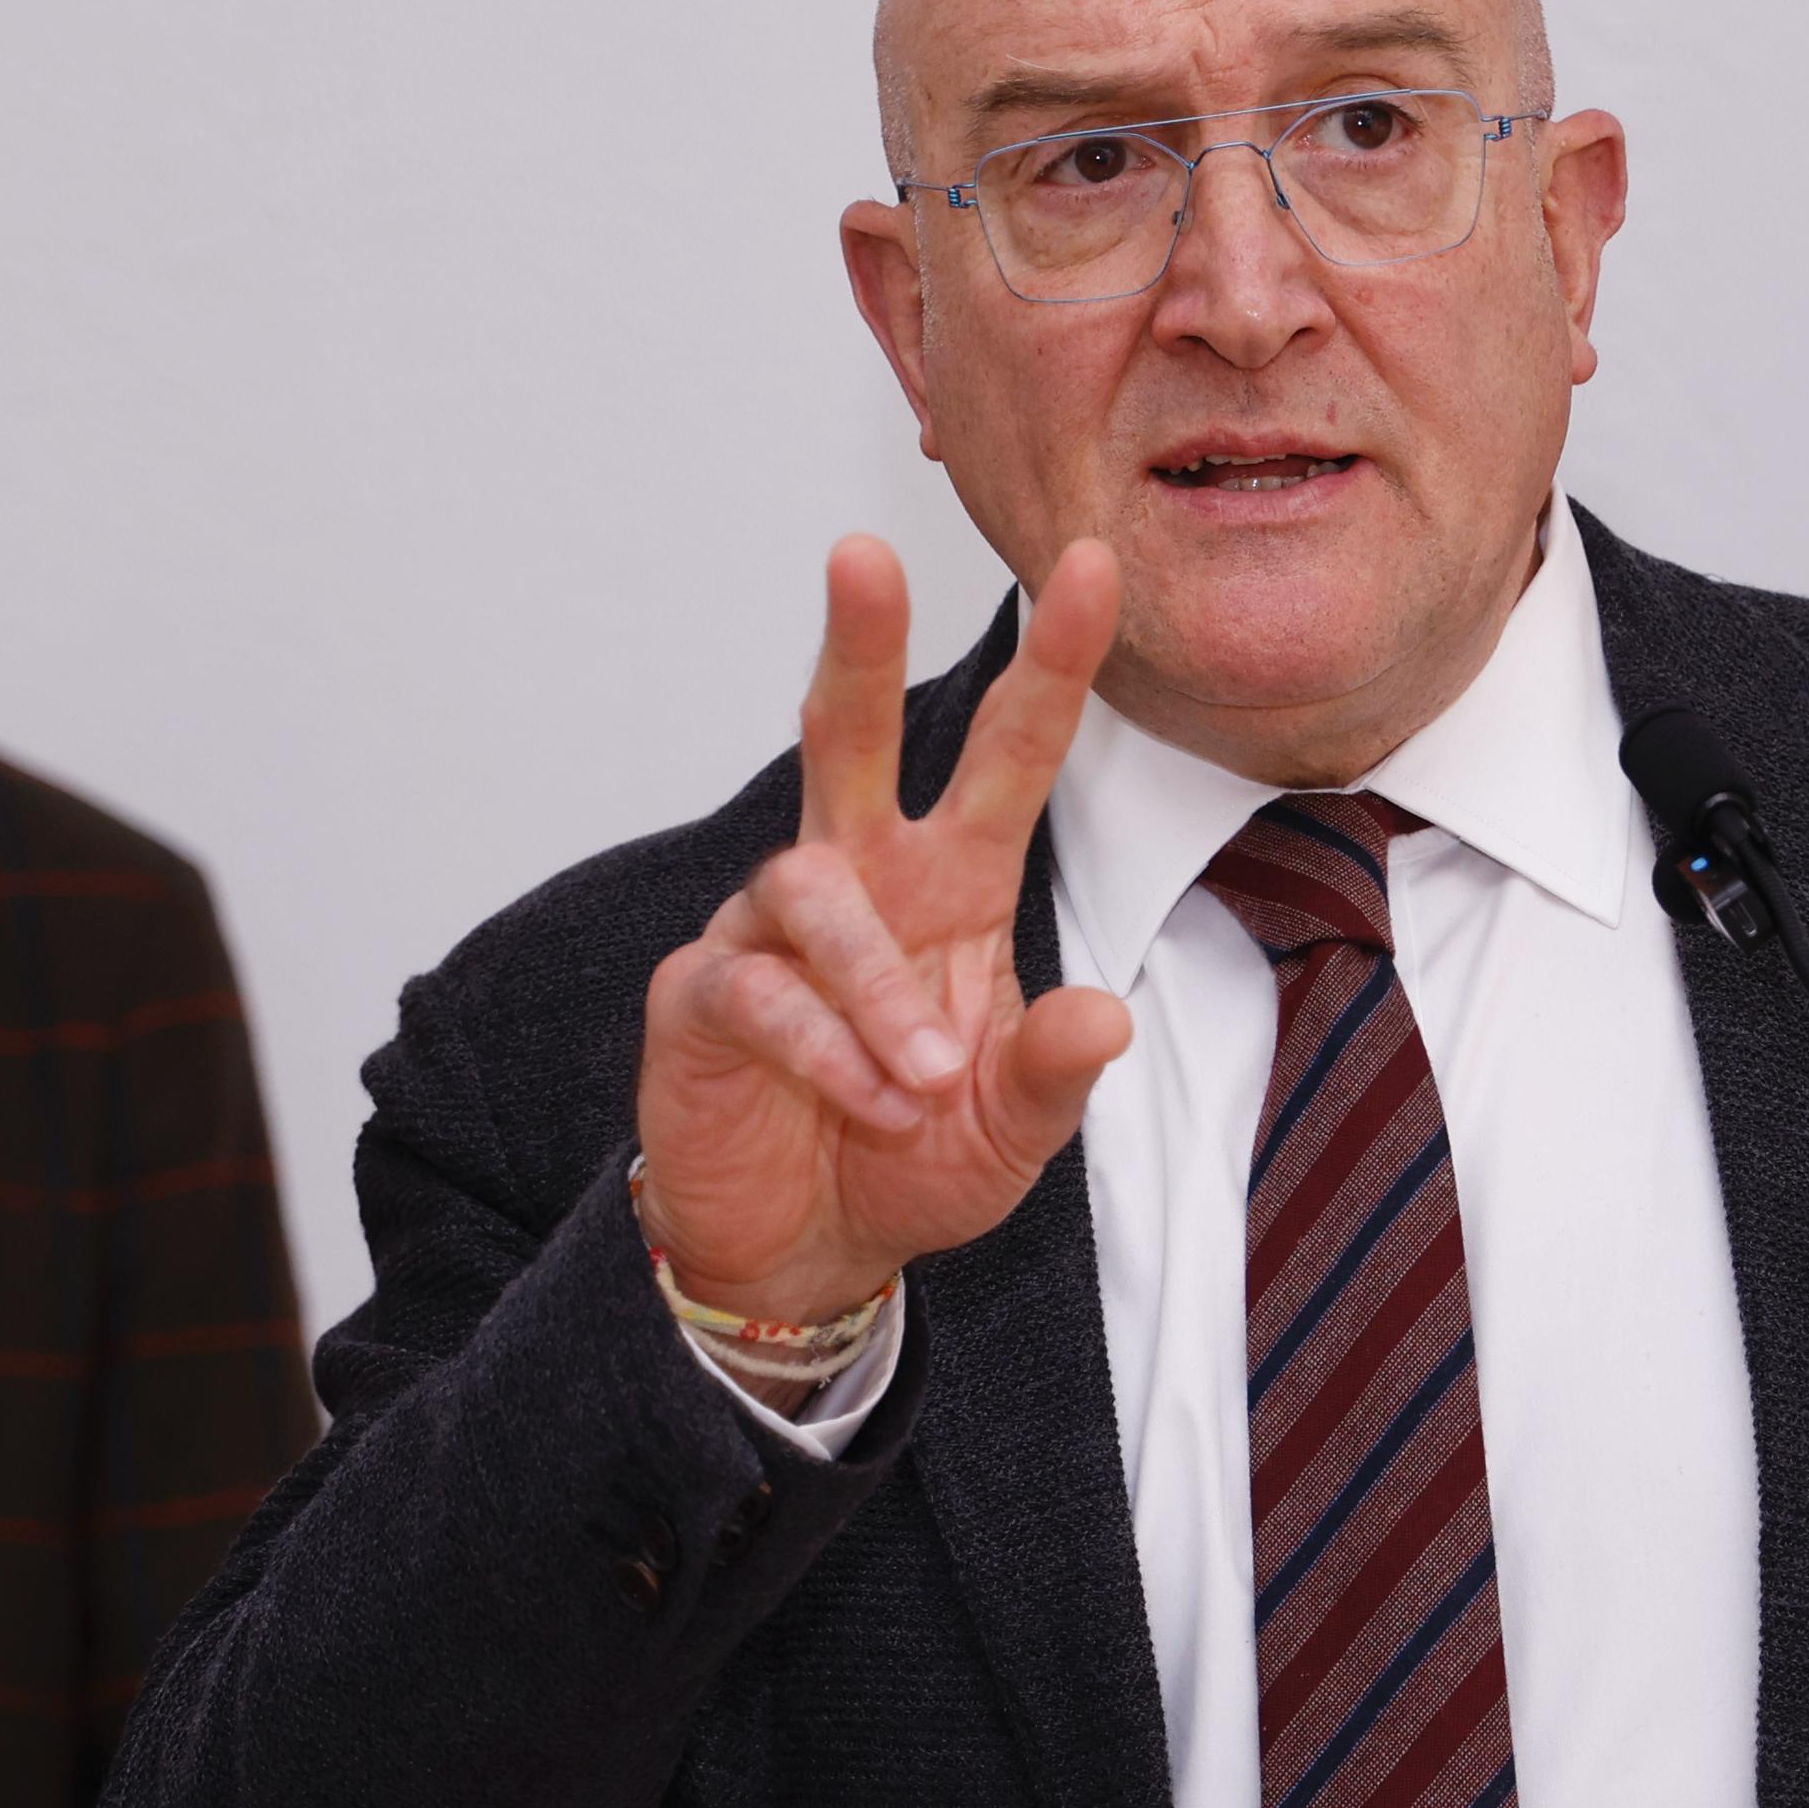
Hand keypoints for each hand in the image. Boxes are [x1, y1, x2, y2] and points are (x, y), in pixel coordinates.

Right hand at [634, 536, 1135, 1328]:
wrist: (804, 1252)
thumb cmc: (912, 1162)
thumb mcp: (1014, 1131)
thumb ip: (1054, 1072)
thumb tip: (1104, 1015)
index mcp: (954, 885)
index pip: (1009, 756)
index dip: (1052, 664)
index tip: (1094, 567)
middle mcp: (859, 881)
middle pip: (851, 734)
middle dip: (860, 645)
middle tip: (863, 554)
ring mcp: (769, 931)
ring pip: (815, 892)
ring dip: (880, 986)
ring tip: (927, 1076)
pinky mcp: (704, 995)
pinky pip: (763, 993)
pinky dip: (828, 1050)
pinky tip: (871, 1100)